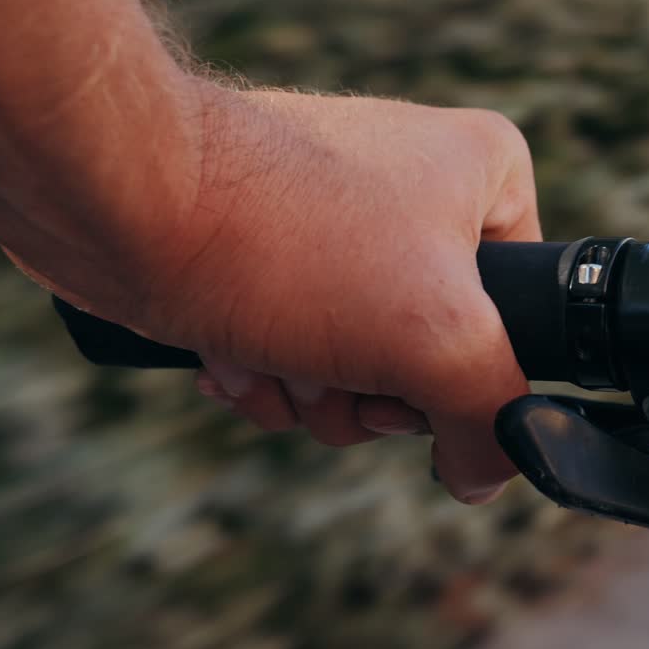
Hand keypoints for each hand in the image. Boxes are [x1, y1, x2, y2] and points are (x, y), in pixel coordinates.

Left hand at [36, 83, 540, 502]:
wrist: (123, 204)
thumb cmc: (290, 242)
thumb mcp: (438, 339)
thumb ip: (489, 418)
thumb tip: (486, 473)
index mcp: (481, 174)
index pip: (526, 311)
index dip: (471, 365)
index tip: (417, 367)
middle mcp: (415, 188)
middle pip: (433, 352)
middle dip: (371, 390)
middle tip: (338, 368)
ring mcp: (335, 222)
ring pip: (358, 364)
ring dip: (310, 391)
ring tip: (272, 350)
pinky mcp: (268, 253)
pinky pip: (295, 349)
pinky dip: (263, 371)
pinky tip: (227, 350)